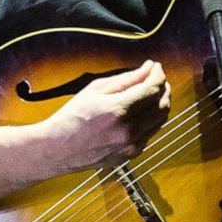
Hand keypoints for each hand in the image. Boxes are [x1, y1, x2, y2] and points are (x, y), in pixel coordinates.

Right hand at [36, 60, 170, 173]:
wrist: (57, 149)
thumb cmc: (71, 117)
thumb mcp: (95, 90)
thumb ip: (126, 79)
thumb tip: (147, 69)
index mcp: (118, 111)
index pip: (153, 89)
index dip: (158, 74)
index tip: (155, 67)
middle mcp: (128, 130)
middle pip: (162, 105)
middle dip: (163, 87)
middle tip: (156, 77)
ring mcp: (131, 145)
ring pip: (160, 120)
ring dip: (160, 103)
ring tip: (150, 92)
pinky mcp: (131, 154)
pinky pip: (151, 133)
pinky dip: (151, 119)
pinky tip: (141, 111)